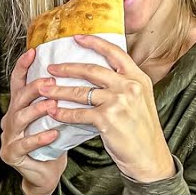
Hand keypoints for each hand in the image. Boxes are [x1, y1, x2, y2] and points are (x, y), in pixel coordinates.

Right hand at [0, 48, 67, 194]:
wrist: (45, 176)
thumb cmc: (52, 144)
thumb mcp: (54, 119)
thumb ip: (57, 101)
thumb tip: (77, 77)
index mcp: (19, 109)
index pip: (18, 83)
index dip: (23, 67)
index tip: (33, 52)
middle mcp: (10, 120)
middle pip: (18, 99)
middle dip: (34, 88)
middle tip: (51, 82)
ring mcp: (9, 138)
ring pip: (19, 119)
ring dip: (36, 110)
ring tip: (52, 105)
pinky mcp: (11, 154)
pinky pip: (24, 144)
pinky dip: (39, 138)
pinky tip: (53, 134)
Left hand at [37, 35, 174, 182]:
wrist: (150, 157)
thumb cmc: (142, 131)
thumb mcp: (141, 100)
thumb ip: (124, 84)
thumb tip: (101, 73)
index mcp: (138, 78)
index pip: (115, 53)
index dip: (95, 43)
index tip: (77, 37)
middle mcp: (129, 86)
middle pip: (92, 70)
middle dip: (67, 68)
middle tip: (51, 68)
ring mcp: (118, 102)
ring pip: (81, 92)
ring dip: (59, 91)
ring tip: (45, 89)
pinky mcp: (107, 119)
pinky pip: (79, 113)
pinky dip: (64, 113)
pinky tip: (54, 112)